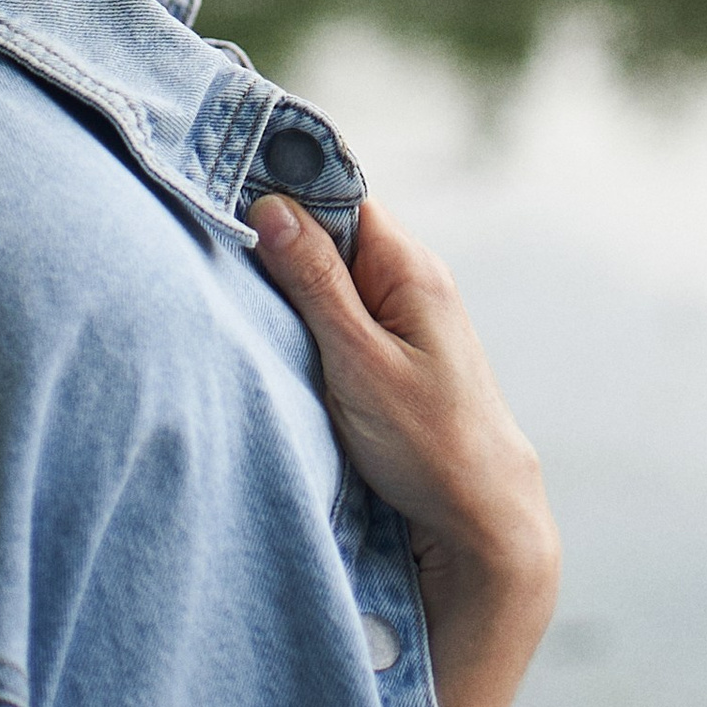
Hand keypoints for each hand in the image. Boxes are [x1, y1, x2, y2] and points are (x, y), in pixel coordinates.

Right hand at [250, 192, 559, 706]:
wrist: (483, 515)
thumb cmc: (428, 444)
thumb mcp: (357, 362)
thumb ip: (315, 283)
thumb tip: (273, 207)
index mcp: (410, 268)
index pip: (341, 197)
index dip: (288, 191)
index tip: (231, 195)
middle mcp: (414, 280)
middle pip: (335, 232)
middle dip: (284, 239)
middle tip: (222, 248)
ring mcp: (409, 316)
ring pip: (337, 275)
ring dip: (295, 283)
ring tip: (243, 291)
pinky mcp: (398, 352)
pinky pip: (347, 311)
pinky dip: (313, 316)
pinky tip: (283, 332)